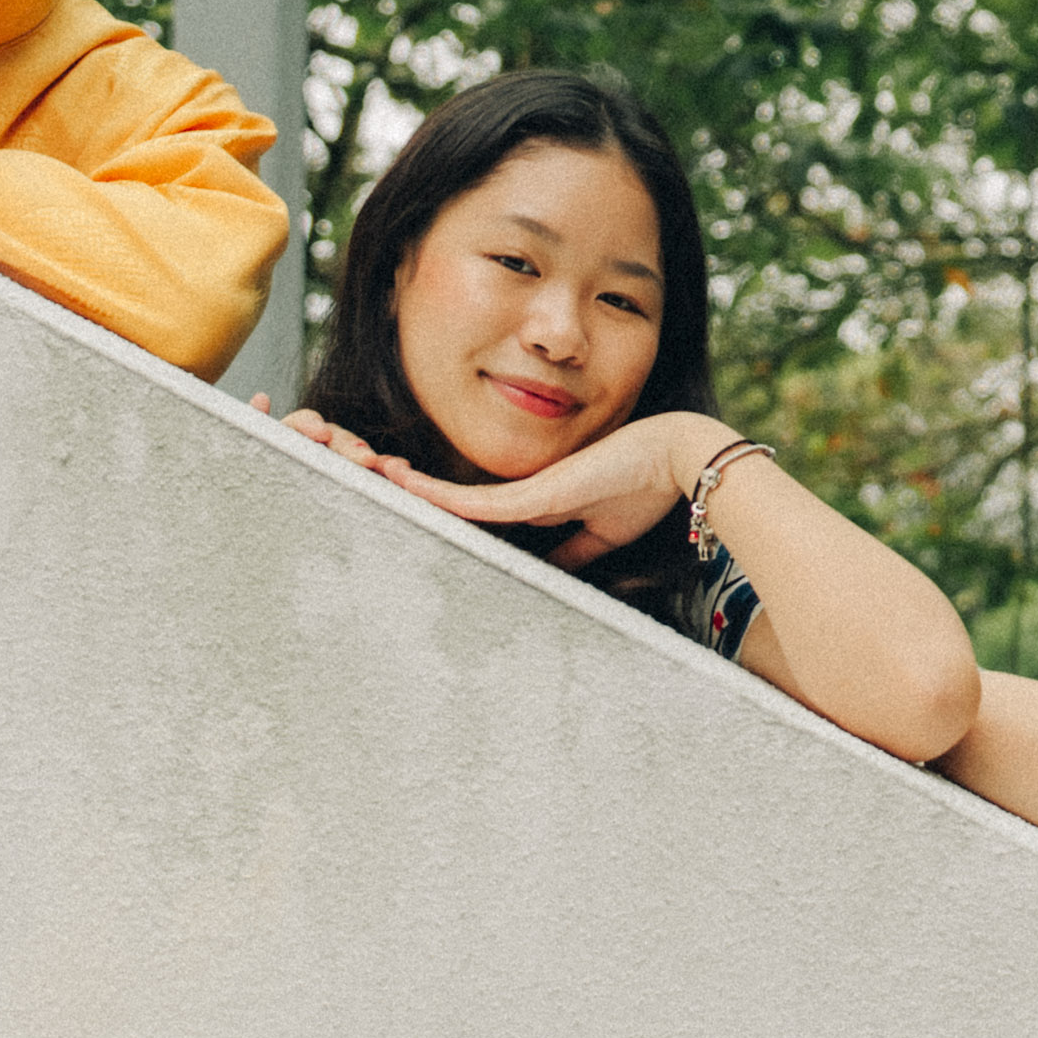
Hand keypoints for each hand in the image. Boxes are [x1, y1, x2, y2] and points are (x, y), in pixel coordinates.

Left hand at [306, 410, 716, 568]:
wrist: (680, 458)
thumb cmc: (649, 488)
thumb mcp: (602, 535)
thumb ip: (572, 556)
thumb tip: (549, 580)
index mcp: (534, 503)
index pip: (471, 513)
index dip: (434, 511)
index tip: (401, 513)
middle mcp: (520, 493)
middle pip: (448, 497)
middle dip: (403, 492)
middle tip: (357, 482)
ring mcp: (523, 490)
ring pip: (448, 494)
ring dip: (403, 488)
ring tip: (357, 475)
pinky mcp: (534, 494)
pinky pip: (471, 502)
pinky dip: (434, 497)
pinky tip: (399, 486)